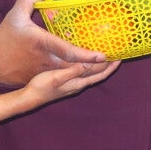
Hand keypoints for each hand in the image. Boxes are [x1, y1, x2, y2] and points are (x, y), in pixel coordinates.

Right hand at [0, 0, 109, 87]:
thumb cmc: (5, 40)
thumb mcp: (13, 16)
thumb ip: (28, 0)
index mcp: (43, 44)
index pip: (68, 52)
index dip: (86, 55)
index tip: (102, 54)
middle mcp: (49, 61)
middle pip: (78, 68)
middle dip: (99, 66)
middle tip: (117, 57)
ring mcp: (49, 73)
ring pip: (77, 77)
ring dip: (96, 72)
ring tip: (114, 63)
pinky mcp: (49, 79)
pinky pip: (71, 79)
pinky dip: (86, 75)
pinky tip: (98, 69)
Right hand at [0, 37, 119, 122]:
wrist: (30, 96)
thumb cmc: (42, 87)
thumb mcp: (57, 77)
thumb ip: (73, 71)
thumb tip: (89, 64)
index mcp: (78, 82)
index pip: (100, 74)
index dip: (110, 66)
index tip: (120, 56)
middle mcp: (79, 84)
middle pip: (98, 74)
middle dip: (108, 65)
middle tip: (117, 53)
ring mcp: (73, 83)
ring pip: (91, 74)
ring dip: (100, 65)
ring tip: (105, 55)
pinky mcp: (67, 81)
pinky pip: (83, 72)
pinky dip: (89, 66)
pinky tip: (85, 59)